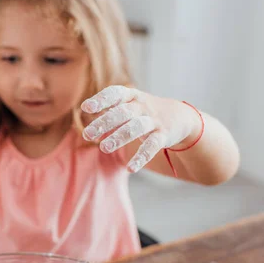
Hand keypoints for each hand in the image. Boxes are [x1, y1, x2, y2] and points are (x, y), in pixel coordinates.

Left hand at [81, 85, 201, 172]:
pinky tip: (130, 168)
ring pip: (136, 127)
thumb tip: (84, 124)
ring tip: (104, 148)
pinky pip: (152, 146)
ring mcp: (154, 121)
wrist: (180, 115)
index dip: (101, 100)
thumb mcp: (129, 105)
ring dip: (119, 137)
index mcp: (132, 96)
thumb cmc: (144, 111)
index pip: (115, 94)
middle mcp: (142, 106)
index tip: (86, 108)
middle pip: (123, 112)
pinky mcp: (163, 136)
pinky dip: (141, 157)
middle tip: (87, 134)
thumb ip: (109, 112)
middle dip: (104, 123)